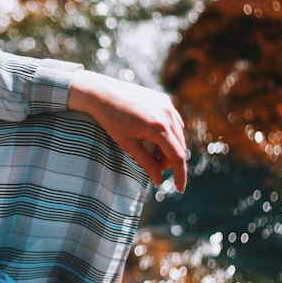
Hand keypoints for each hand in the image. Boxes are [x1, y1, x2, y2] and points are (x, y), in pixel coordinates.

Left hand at [67, 69, 187, 191]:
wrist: (101, 93)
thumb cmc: (111, 120)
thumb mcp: (128, 145)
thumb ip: (146, 163)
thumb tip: (157, 181)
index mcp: (159, 128)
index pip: (177, 157)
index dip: (180, 175)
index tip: (180, 189)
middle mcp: (168, 115)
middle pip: (179, 147)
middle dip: (169, 161)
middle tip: (155, 168)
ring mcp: (167, 105)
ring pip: (178, 135)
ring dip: (169, 148)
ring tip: (151, 152)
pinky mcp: (163, 100)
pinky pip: (173, 122)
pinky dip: (169, 134)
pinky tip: (155, 138)